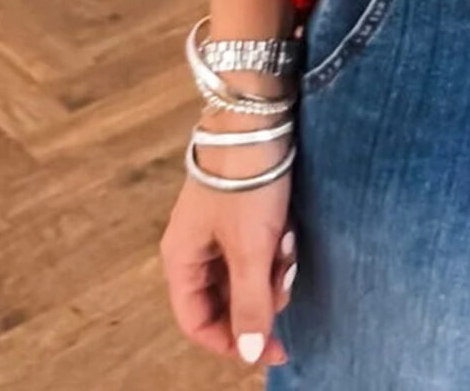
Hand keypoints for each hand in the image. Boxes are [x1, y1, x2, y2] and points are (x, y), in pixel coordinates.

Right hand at [161, 120, 294, 367]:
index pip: (197, 323)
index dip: (232, 341)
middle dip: (260, 296)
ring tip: (287, 243)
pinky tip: (288, 228)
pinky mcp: (242, 209)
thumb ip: (250, 304)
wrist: (257, 116)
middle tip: (284, 278)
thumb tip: (247, 353)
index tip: (272, 347)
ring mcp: (217, 227)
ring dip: (272, 268)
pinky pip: (259, 246)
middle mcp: (194, 246)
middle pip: (226, 298)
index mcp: (182, 259)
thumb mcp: (251, 249)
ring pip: (247, 272)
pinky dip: (276, 245)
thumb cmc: (246, 181)